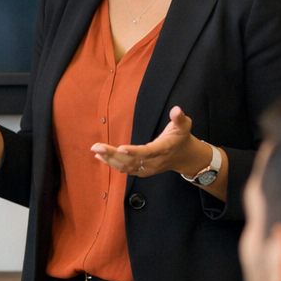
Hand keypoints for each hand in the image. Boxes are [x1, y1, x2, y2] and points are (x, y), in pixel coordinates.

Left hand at [91, 105, 213, 177]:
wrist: (185, 159)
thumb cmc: (182, 139)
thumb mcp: (184, 127)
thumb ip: (180, 119)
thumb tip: (176, 109)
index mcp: (162, 149)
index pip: (147, 152)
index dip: (134, 151)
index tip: (120, 148)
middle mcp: (153, 162)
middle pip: (131, 161)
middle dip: (113, 154)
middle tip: (96, 147)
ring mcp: (146, 169)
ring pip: (126, 167)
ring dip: (109, 159)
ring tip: (95, 150)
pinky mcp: (141, 172)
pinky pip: (125, 169)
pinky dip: (112, 164)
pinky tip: (100, 157)